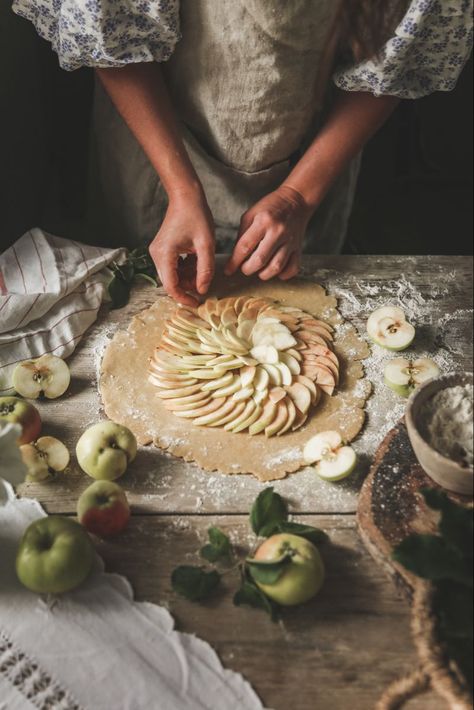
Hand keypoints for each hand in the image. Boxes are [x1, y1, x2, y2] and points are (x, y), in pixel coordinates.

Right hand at [149, 190, 214, 306]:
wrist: (186, 196)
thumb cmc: (196, 216)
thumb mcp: (206, 245)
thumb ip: (205, 270)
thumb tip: (202, 290)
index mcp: (165, 254)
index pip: (171, 286)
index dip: (184, 298)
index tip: (198, 302)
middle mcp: (157, 255)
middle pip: (170, 282)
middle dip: (188, 286)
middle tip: (204, 281)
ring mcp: (158, 252)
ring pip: (172, 276)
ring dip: (188, 277)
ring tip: (202, 266)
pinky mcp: (163, 250)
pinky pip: (173, 267)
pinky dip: (185, 269)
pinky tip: (196, 260)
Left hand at [225, 185, 310, 280]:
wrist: (297, 201)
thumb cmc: (270, 207)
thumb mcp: (251, 214)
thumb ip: (243, 235)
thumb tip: (236, 257)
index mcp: (263, 221)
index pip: (244, 247)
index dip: (234, 262)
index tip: (229, 270)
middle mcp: (278, 232)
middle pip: (260, 260)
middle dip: (248, 269)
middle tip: (245, 268)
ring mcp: (290, 241)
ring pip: (276, 267)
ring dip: (264, 274)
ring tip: (259, 270)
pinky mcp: (299, 248)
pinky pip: (292, 268)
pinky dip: (283, 275)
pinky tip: (276, 271)